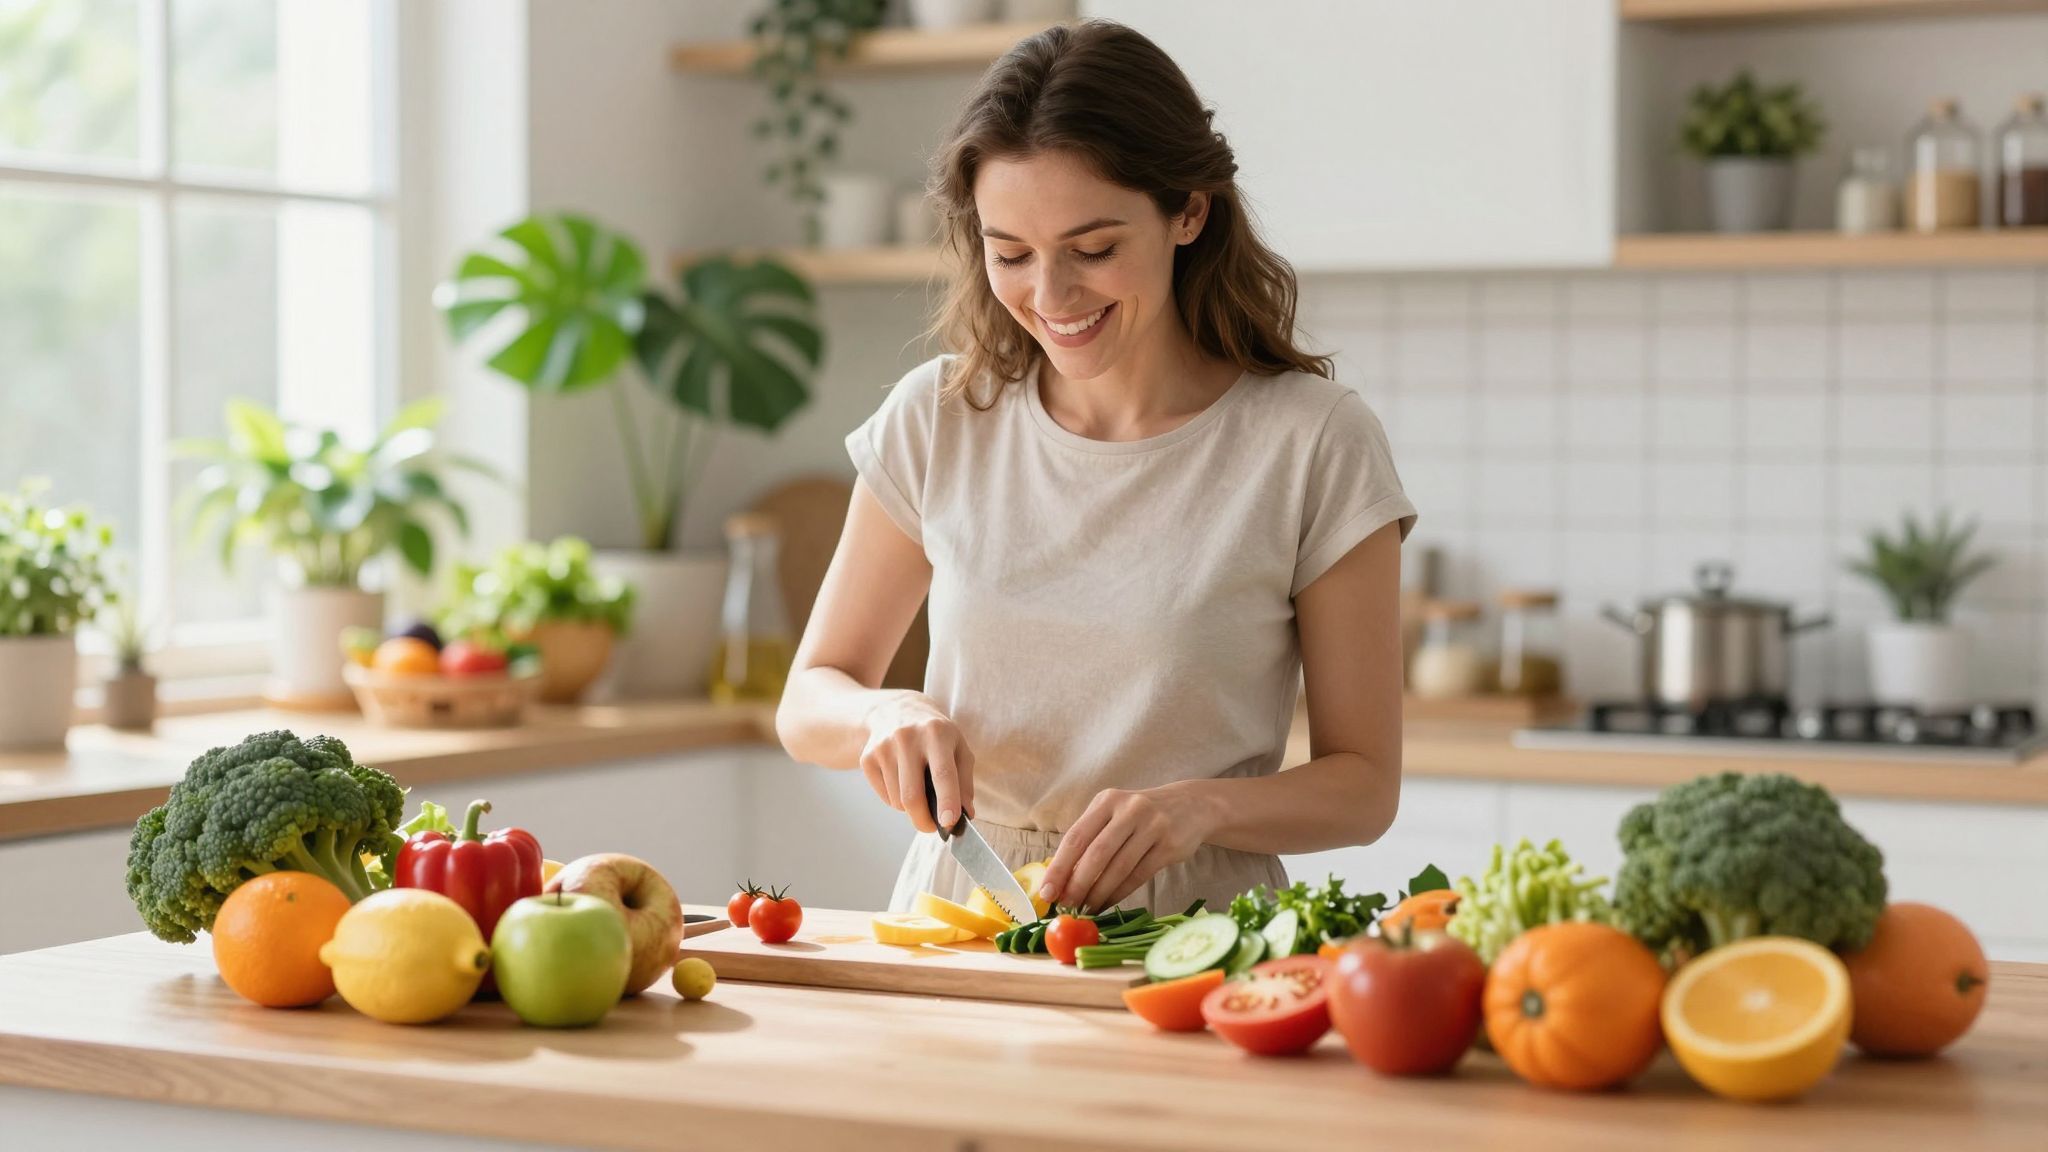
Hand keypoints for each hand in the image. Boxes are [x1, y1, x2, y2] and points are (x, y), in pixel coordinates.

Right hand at [860, 693, 975, 833]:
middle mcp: (907, 737)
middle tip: (933, 827)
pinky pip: (885, 797)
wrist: (896, 711)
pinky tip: (902, 781)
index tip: (949, 823)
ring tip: (919, 789)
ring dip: (911, 808)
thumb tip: (966, 815)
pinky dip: (896, 800)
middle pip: (912, 796)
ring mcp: (883, 747)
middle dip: (924, 821)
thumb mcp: (959, 748)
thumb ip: (965, 782)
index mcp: (936, 733)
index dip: (947, 801)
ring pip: (898, 801)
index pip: (942, 773)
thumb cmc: (936, 735)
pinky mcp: (867, 758)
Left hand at [1040, 785, 1210, 911]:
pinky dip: (1120, 893)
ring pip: (1118, 868)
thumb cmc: (1140, 816)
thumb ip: (1090, 839)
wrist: (1190, 806)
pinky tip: (1107, 904)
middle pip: (1096, 854)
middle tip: (1066, 906)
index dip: (1059, 867)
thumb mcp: (1114, 814)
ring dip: (1098, 894)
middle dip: (1077, 885)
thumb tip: (1061, 880)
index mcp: (1107, 801)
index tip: (1047, 892)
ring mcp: (1152, 826)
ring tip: (1086, 910)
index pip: (1076, 837)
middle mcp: (1129, 809)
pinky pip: (1139, 875)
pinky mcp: (1169, 845)